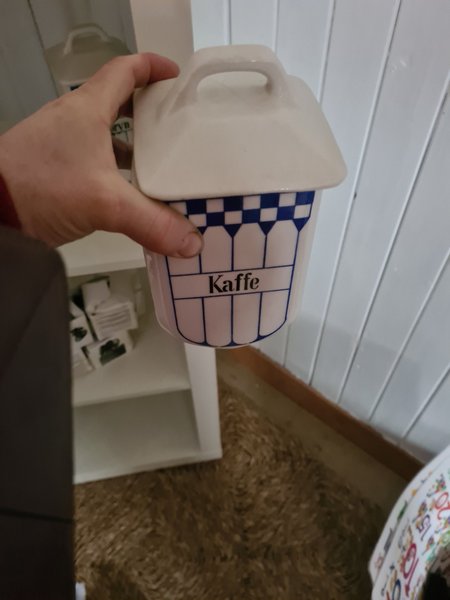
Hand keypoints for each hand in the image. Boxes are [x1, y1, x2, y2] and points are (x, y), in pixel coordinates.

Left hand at [0, 53, 202, 257]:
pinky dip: (114, 167)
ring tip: (160, 159)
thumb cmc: (44, 188)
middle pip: (116, 100)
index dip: (152, 67)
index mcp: (87, 109)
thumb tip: (192, 243)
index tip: (176, 77)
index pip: (123, 71)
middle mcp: (73, 120)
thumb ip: (152, 222)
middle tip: (175, 123)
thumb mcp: (105, 203)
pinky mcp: (54, 168)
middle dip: (148, 108)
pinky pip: (93, 158)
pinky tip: (128, 188)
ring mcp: (62, 144)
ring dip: (131, 142)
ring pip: (104, 132)